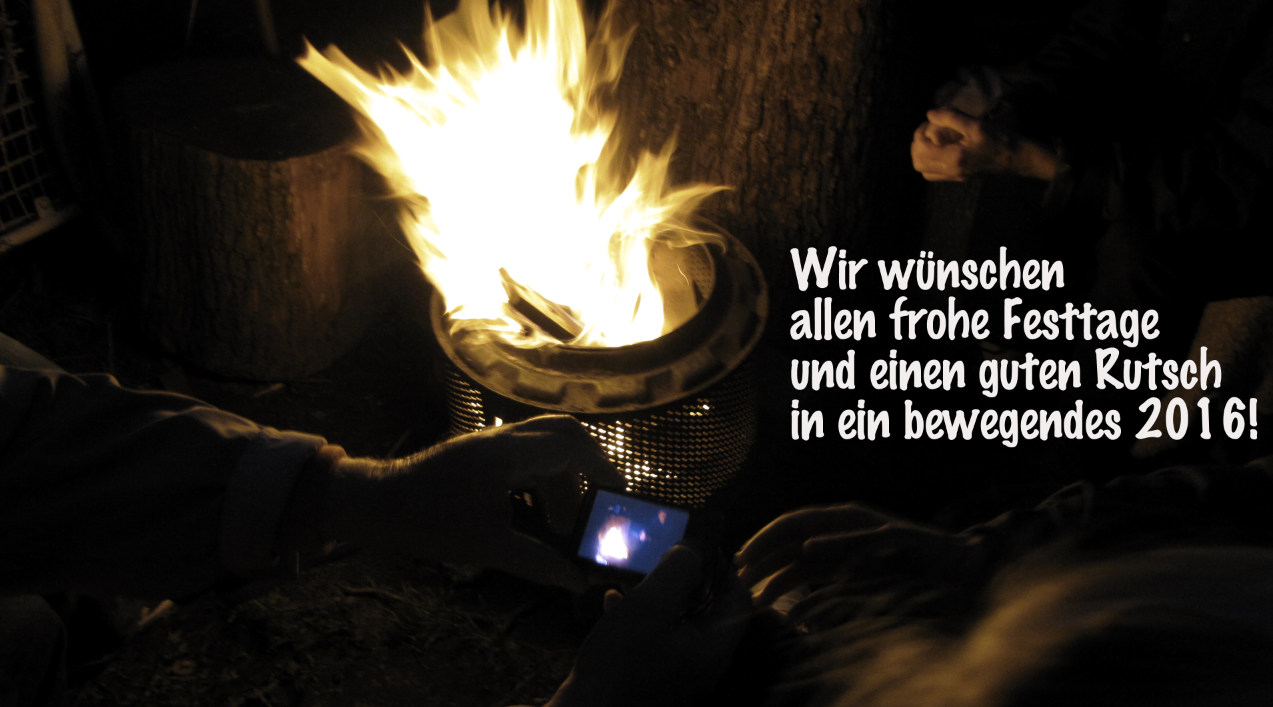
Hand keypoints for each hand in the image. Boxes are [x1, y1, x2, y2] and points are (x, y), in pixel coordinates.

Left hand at [321, 415, 621, 591]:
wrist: (377, 503)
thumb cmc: (427, 522)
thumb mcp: (486, 547)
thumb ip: (536, 562)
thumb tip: (575, 581)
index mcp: (507, 453)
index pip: (571, 447)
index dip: (601, 467)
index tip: (619, 491)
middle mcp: (502, 439)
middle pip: (563, 431)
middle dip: (589, 461)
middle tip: (603, 494)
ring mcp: (489, 442)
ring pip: (544, 443)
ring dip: (563, 475)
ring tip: (566, 520)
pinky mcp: (480, 452)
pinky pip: (525, 453)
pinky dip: (543, 476)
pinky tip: (538, 512)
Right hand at [549, 546, 751, 706]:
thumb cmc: (621, 659)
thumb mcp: (651, 604)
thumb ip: (679, 570)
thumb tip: (694, 549)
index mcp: (715, 647)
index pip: (738, 597)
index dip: (722, 566)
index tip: (697, 544)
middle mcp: (705, 663)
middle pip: (709, 609)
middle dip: (687, 578)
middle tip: (665, 555)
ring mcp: (680, 674)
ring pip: (680, 622)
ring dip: (661, 595)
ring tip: (636, 574)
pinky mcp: (655, 678)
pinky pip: (658, 639)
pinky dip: (642, 617)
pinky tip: (614, 601)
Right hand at [734, 504, 973, 619]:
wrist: (962, 574)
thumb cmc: (932, 553)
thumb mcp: (892, 542)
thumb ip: (850, 541)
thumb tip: (806, 547)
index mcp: (845, 517)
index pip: (793, 523)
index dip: (765, 538)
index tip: (743, 558)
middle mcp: (838, 535)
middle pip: (788, 546)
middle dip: (762, 563)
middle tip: (737, 584)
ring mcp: (843, 559)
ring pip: (797, 569)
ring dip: (775, 584)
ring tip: (754, 604)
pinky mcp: (852, 582)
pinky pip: (816, 590)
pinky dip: (798, 602)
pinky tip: (786, 618)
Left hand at [911, 107, 1057, 181]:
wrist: (1016, 158)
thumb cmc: (999, 139)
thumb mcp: (976, 124)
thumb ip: (951, 118)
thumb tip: (930, 114)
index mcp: (954, 158)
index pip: (921, 149)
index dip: (919, 133)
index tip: (928, 122)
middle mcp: (951, 171)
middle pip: (918, 163)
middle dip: (917, 145)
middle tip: (927, 131)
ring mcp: (955, 176)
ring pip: (924, 171)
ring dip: (922, 155)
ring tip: (931, 140)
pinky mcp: (960, 178)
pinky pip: (935, 175)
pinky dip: (930, 163)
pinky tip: (940, 149)